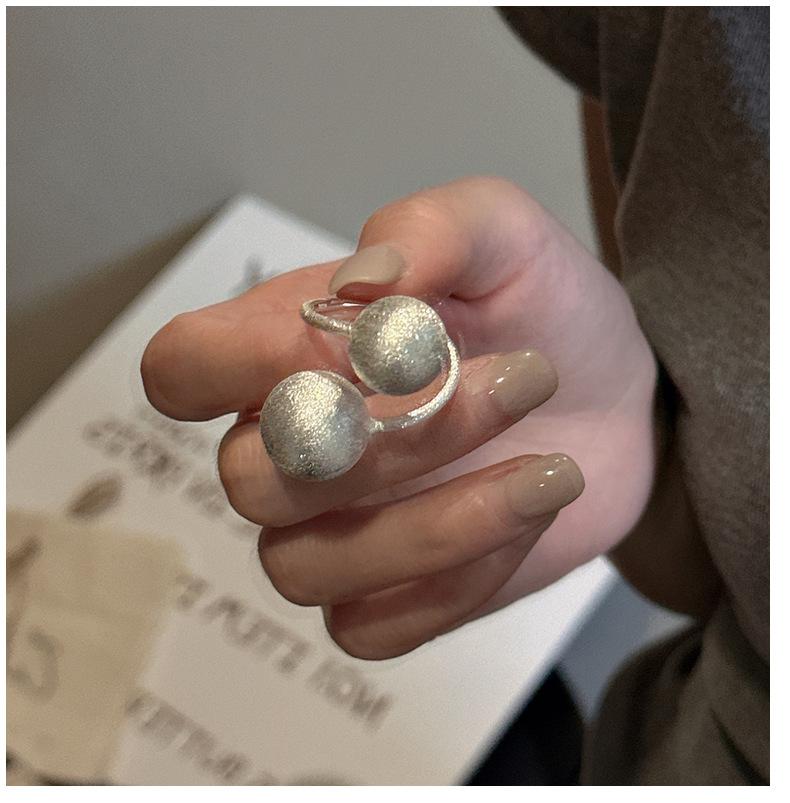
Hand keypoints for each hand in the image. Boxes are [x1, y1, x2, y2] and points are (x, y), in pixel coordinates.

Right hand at [141, 176, 656, 658]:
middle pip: (251, 480)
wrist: (612, 393)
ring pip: (302, 569)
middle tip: (521, 379)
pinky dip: (463, 577)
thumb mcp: (501, 235)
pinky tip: (531, 509)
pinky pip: (372, 628)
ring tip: (554, 467)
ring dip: (438, 523)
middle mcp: (285, 451)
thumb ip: (430, 232)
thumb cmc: (538, 306)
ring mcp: (329, 535)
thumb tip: (362, 288)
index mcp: (282, 353)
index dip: (239, 363)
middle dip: (388, 442)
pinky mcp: (386, 600)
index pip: (181, 368)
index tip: (366, 342)